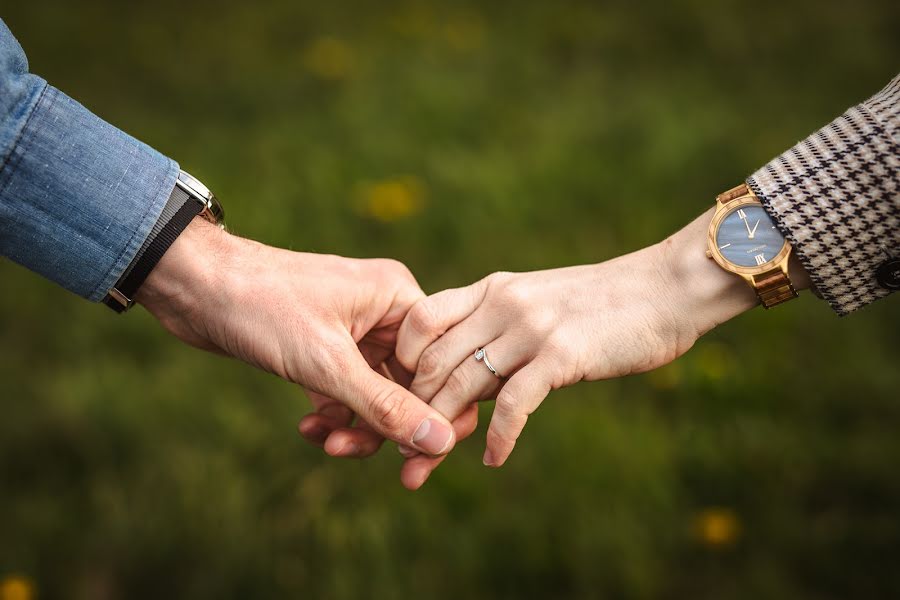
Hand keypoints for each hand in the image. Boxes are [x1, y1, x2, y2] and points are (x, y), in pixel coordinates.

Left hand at [136, 218, 457, 456]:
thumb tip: (439, 441)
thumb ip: (385, 405)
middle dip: (395, 427)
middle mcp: (383, 314)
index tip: (423, 458)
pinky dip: (333, 416)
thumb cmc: (261, 305)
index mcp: (398, 298)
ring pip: (377, 396)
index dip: (437, 412)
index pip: (439, 363)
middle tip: (400, 475)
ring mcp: (354, 332)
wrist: (193, 286)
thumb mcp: (327, 363)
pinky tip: (309, 428)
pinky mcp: (324, 350)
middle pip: (412, 385)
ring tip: (329, 443)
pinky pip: (346, 394)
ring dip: (358, 427)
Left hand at [393, 208, 808, 488]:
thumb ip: (495, 331)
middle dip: (408, 409)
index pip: (418, 321)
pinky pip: (514, 405)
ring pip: (462, 385)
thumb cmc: (598, 305)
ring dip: (438, 432)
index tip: (397, 402)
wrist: (662, 290)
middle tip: (396, 448)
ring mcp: (530, 328)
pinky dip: (498, 438)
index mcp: (489, 290)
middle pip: (432, 361)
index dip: (399, 365)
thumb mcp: (535, 303)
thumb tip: (461, 377)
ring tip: (423, 465)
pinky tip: (492, 459)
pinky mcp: (561, 355)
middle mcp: (501, 304)